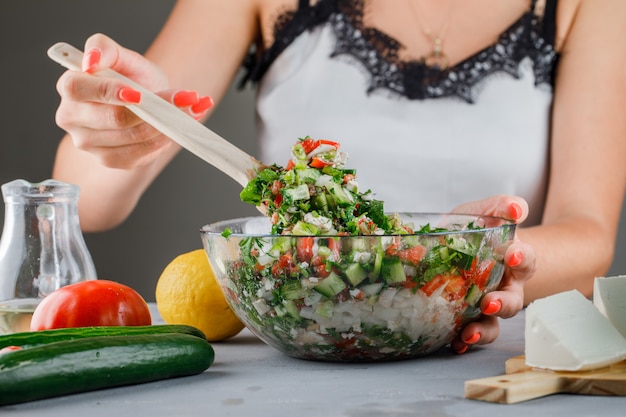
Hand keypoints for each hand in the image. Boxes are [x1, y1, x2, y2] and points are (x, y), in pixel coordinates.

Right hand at [54, 33, 212, 169]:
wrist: (145, 103)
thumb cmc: (131, 78)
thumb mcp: (123, 57)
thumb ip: (104, 48)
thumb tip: (92, 59)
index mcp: (70, 86)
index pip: (77, 89)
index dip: (107, 91)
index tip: (138, 93)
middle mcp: (71, 118)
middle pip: (113, 118)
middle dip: (154, 108)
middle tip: (187, 99)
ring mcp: (88, 143)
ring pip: (132, 137)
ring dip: (166, 124)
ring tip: (190, 111)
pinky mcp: (108, 159)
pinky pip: (140, 153)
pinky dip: (162, 140)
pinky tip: (174, 128)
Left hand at [449, 195, 536, 353]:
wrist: (457, 246)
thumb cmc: (475, 230)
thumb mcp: (484, 212)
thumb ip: (500, 206)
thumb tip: (516, 208)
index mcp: (512, 261)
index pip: (525, 260)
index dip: (521, 257)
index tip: (511, 254)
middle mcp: (504, 287)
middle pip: (512, 300)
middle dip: (503, 303)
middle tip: (489, 302)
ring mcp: (486, 306)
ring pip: (493, 323)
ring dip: (484, 329)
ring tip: (470, 332)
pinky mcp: (466, 317)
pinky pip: (469, 333)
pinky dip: (462, 340)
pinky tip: (453, 343)